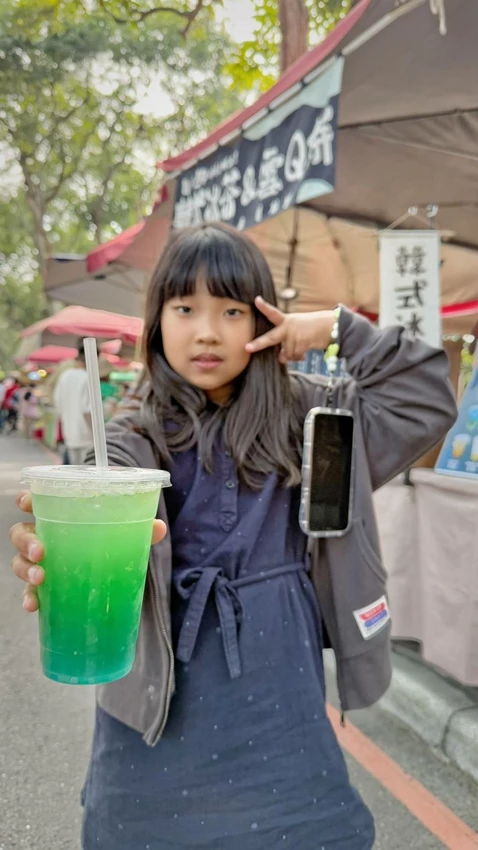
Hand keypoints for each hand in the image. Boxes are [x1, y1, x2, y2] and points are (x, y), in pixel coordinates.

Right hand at [10, 492, 166, 612]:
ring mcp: (41, 562)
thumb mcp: (124, 533)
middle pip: (21, 532)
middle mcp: (44, 537)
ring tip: (40, 576)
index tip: (27, 503)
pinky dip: (29, 597)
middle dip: (26, 540)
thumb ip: (139, 529)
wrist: (107, 572)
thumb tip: (158, 528)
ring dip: (25, 568)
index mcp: (60, 516)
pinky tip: (34, 605)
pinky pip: (29, 591)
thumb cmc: (108, 541)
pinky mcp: (45, 586)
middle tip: (40, 551)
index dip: (27, 500)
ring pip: (19, 561)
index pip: (35, 502)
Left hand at [246, 297, 335, 363]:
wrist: (330, 327)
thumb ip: (285, 342)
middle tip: (247, 348)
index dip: (264, 307)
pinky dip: (299, 357)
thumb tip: (281, 358)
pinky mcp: (302, 343)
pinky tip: (304, 353)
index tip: (256, 300)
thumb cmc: (310, 328)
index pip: (273, 313)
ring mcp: (295, 336)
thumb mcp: (296, 330)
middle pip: (271, 338)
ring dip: (292, 355)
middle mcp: (288, 327)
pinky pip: (295, 356)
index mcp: (286, 320)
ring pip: (287, 353)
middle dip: (258, 344)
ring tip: (300, 348)